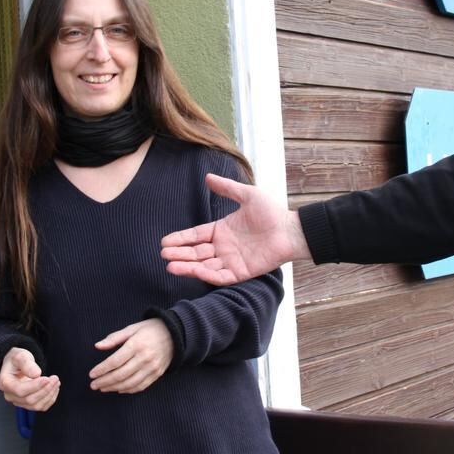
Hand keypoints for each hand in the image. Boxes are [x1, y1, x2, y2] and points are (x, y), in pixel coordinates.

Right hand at [0, 347, 59, 410]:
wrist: (17, 365)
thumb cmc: (17, 360)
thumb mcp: (21, 356)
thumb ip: (27, 364)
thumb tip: (36, 374)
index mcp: (5, 383)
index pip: (20, 390)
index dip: (35, 386)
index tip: (47, 378)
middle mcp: (10, 395)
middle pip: (29, 400)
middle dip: (45, 389)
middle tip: (55, 378)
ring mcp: (18, 401)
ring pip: (35, 405)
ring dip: (49, 395)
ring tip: (56, 382)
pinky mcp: (27, 404)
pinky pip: (40, 407)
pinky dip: (50, 399)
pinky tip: (54, 388)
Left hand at [89, 318, 172, 393]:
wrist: (174, 334)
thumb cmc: (150, 330)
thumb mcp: (132, 329)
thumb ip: (114, 338)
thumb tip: (97, 346)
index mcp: (137, 345)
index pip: (115, 361)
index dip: (101, 369)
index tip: (91, 374)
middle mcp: (145, 358)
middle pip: (120, 374)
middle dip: (104, 381)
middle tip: (93, 385)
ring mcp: (152, 367)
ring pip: (129, 383)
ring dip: (114, 388)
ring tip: (103, 388)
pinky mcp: (157, 374)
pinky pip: (140, 386)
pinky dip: (128, 390)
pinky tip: (118, 389)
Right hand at [160, 173, 308, 285]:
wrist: (290, 229)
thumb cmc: (272, 212)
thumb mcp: (247, 195)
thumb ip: (227, 188)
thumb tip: (208, 177)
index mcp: (222, 230)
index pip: (196, 236)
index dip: (181, 239)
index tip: (164, 242)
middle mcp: (224, 247)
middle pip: (196, 252)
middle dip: (179, 254)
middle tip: (164, 254)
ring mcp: (231, 261)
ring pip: (204, 265)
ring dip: (187, 266)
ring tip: (170, 265)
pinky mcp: (241, 272)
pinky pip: (220, 276)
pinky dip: (205, 274)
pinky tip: (192, 270)